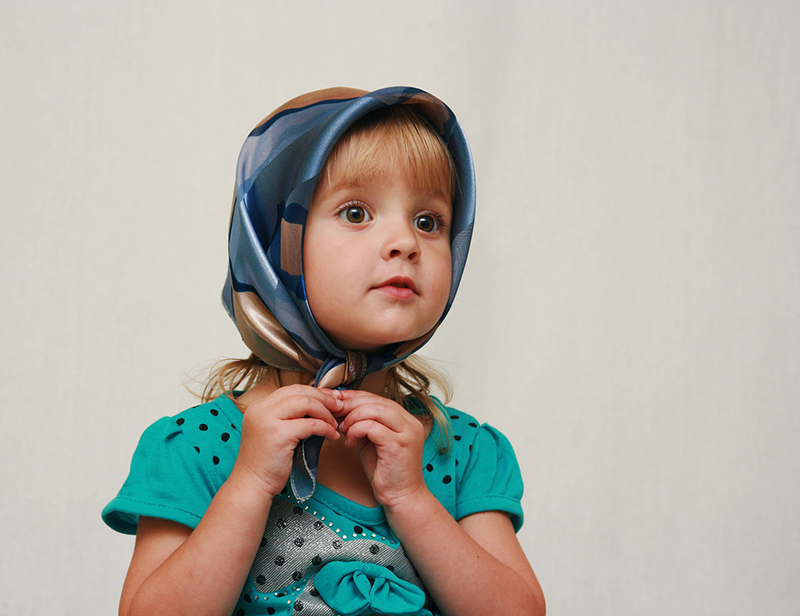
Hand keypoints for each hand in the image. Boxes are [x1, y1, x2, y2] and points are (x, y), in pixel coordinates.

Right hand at [233, 384, 341, 496]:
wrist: (252, 484)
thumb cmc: (267, 462)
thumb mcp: (275, 431)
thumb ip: (290, 417)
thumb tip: (318, 405)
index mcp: (259, 406)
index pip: (292, 389)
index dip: (314, 392)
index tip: (331, 398)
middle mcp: (261, 408)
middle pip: (300, 392)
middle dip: (323, 398)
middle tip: (339, 406)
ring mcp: (268, 420)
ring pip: (306, 403)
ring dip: (326, 412)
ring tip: (335, 423)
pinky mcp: (279, 434)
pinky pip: (310, 424)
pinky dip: (325, 428)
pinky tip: (331, 436)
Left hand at [335, 390, 428, 508]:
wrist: (401, 498)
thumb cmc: (386, 473)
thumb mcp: (371, 442)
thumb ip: (360, 425)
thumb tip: (340, 410)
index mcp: (405, 419)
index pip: (377, 398)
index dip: (354, 396)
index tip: (335, 400)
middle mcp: (410, 422)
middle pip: (376, 400)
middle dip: (350, 404)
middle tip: (333, 412)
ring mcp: (407, 432)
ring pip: (374, 410)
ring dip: (352, 417)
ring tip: (342, 429)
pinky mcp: (399, 444)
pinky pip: (372, 426)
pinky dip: (356, 430)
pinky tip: (350, 442)